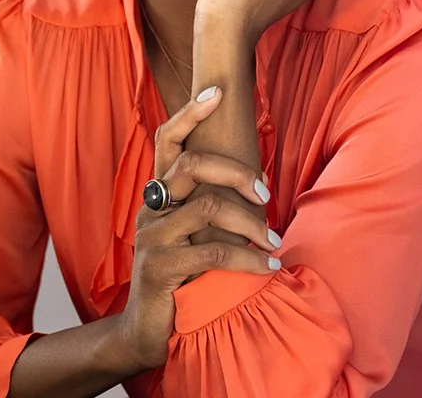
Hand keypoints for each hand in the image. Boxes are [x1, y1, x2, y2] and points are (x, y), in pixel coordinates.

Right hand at [118, 89, 280, 369]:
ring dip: (251, 223)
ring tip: (276, 241)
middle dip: (236, 171)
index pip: (166, 140)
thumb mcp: (193, 233)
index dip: (189, 112)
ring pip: (208, 207)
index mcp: (159, 194)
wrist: (146, 331)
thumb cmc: (179, 274)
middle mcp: (151, 207)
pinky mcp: (161, 267)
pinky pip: (213, 252)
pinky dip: (248, 258)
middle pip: (191, 164)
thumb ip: (212, 203)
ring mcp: (152, 236)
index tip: (216, 90)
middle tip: (266, 194)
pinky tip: (268, 267)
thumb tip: (260, 175)